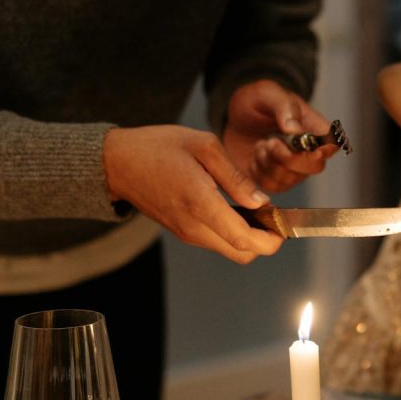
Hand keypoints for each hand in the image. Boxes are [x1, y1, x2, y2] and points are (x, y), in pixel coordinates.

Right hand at [103, 124, 283, 264]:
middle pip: (242, 254)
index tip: (284, 224)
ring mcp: (187, 233)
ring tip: (257, 208)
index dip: (271, 239)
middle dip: (265, 241)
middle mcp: (194, 226)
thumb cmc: (159, 147)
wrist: (116, 162)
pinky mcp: (183, 232)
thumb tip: (262, 202)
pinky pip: (217, 242)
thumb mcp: (203, 146)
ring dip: (250, 237)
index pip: (244, 239)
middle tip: (274, 215)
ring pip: (231, 250)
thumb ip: (235, 177)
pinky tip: (237, 208)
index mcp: (200, 203)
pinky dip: (234, 233)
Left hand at [223, 79, 339, 192]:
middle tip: (270, 141)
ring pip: (290, 179)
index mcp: (316, 128)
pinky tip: (257, 156)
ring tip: (261, 144)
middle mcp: (311, 152)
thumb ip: (284, 108)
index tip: (299, 142)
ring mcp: (295, 169)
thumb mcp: (267, 94)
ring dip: (268, 162)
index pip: (332, 145)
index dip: (321, 149)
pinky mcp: (277, 180)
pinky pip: (272, 186)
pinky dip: (259, 172)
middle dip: (287, 157)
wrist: (238, 118)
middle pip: (314, 167)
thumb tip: (295, 130)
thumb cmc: (258, 102)